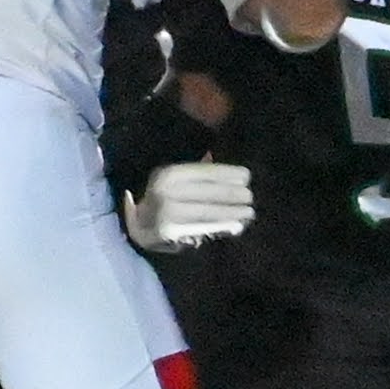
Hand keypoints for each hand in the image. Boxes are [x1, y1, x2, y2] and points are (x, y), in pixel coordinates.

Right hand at [124, 160, 254, 253]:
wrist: (140, 228)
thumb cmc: (164, 201)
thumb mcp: (176, 181)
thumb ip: (198, 172)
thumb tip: (217, 158)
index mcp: (168, 174)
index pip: (204, 171)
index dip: (227, 173)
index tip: (246, 176)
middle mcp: (165, 190)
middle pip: (208, 191)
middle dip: (233, 194)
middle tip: (250, 197)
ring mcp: (166, 211)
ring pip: (207, 211)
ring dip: (232, 212)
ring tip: (249, 212)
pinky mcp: (169, 231)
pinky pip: (202, 227)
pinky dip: (222, 226)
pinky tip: (236, 225)